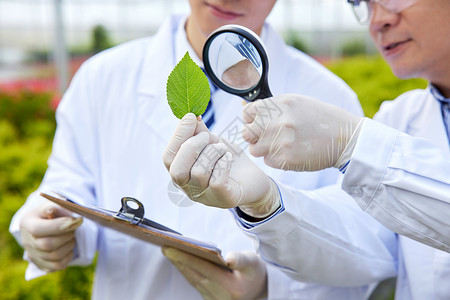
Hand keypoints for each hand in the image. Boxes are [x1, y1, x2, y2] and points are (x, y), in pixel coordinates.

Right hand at [19, 200, 82, 271]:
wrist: (45, 223)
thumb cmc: (51, 213)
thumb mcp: (51, 204)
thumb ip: (53, 207)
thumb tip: (52, 211)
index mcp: (27, 223)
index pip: (38, 229)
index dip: (59, 226)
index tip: (76, 220)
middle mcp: (27, 241)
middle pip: (47, 245)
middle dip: (67, 236)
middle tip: (74, 228)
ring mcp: (33, 255)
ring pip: (54, 256)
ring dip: (69, 245)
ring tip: (71, 236)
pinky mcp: (41, 264)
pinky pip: (57, 266)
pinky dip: (68, 256)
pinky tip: (69, 247)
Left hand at [162, 247, 266, 299]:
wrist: (259, 291)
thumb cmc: (255, 273)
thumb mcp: (254, 263)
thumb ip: (241, 260)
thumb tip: (229, 258)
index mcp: (231, 288)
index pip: (204, 270)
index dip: (186, 258)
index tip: (170, 248)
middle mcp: (219, 296)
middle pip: (193, 275)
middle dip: (177, 260)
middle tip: (164, 245)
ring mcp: (212, 298)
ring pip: (191, 279)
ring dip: (178, 265)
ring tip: (167, 249)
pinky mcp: (208, 297)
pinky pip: (193, 282)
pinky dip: (185, 270)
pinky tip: (178, 259)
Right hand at [163, 113, 279, 217]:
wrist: (254, 179)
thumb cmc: (229, 160)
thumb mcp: (212, 142)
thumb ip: (198, 132)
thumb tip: (190, 117)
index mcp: (183, 172)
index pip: (168, 157)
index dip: (177, 136)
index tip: (191, 117)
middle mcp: (189, 188)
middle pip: (177, 170)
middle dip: (192, 147)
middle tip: (207, 136)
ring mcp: (206, 196)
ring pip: (198, 172)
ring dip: (212, 152)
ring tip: (222, 148)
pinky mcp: (224, 199)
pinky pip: (216, 181)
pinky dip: (223, 163)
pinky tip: (229, 158)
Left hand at [242, 94, 361, 171]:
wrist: (344, 137)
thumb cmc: (319, 118)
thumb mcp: (296, 103)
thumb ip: (272, 107)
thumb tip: (246, 112)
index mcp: (280, 104)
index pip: (247, 113)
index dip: (250, 120)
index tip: (256, 123)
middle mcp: (279, 121)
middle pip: (247, 133)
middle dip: (254, 136)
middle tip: (267, 137)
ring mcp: (282, 141)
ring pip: (255, 149)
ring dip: (264, 149)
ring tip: (281, 145)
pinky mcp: (286, 159)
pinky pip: (268, 161)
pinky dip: (276, 159)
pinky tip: (291, 152)